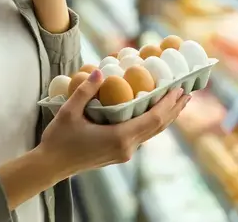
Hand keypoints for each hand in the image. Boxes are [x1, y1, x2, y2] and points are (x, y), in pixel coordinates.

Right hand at [36, 70, 189, 175]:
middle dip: (173, 109)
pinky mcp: (119, 153)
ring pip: (152, 133)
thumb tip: (102, 71)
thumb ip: (86, 91)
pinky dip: (153, 122)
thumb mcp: (69, 112)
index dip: (168, 104)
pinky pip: (143, 136)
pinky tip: (154, 112)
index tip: (179, 89)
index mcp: (119, 138)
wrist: (51, 165)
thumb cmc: (59, 139)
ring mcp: (124, 153)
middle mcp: (126, 148)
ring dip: (166, 116)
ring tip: (177, 100)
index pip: (153, 119)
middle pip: (158, 127)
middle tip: (186, 91)